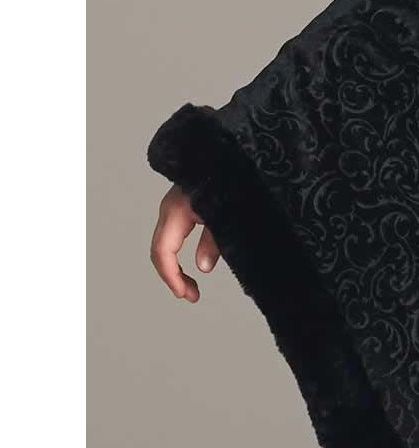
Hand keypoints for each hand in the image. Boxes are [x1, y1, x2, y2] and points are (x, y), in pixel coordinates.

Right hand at [150, 184, 221, 301]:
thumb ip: (214, 241)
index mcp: (177, 211)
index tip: (187, 294)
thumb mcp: (226, 214)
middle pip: (160, 251)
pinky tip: (195, 265)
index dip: (172, 277)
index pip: (163, 252)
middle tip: (192, 295)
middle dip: (173, 277)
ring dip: (176, 268)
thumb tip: (202, 267)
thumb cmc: (229, 177)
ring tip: (192, 288)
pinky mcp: (184, 206)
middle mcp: (171, 209)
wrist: (229, 152)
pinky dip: (180, 255)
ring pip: (166, 244)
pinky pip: (175, 236)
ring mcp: (176, 207)